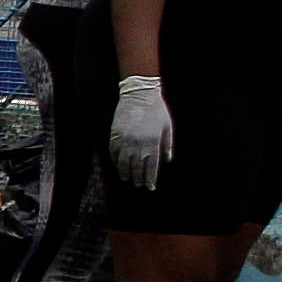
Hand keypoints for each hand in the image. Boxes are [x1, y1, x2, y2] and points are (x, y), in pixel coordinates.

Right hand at [109, 74, 174, 188]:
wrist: (139, 95)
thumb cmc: (156, 110)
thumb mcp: (167, 126)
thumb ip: (167, 145)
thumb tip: (167, 160)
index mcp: (153, 142)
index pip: (151, 166)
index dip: (150, 178)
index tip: (150, 187)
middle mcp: (138, 144)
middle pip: (137, 167)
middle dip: (138, 178)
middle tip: (138, 185)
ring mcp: (125, 140)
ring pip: (123, 163)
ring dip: (125, 173)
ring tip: (127, 179)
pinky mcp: (115, 135)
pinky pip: (114, 153)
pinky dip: (115, 161)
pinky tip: (118, 165)